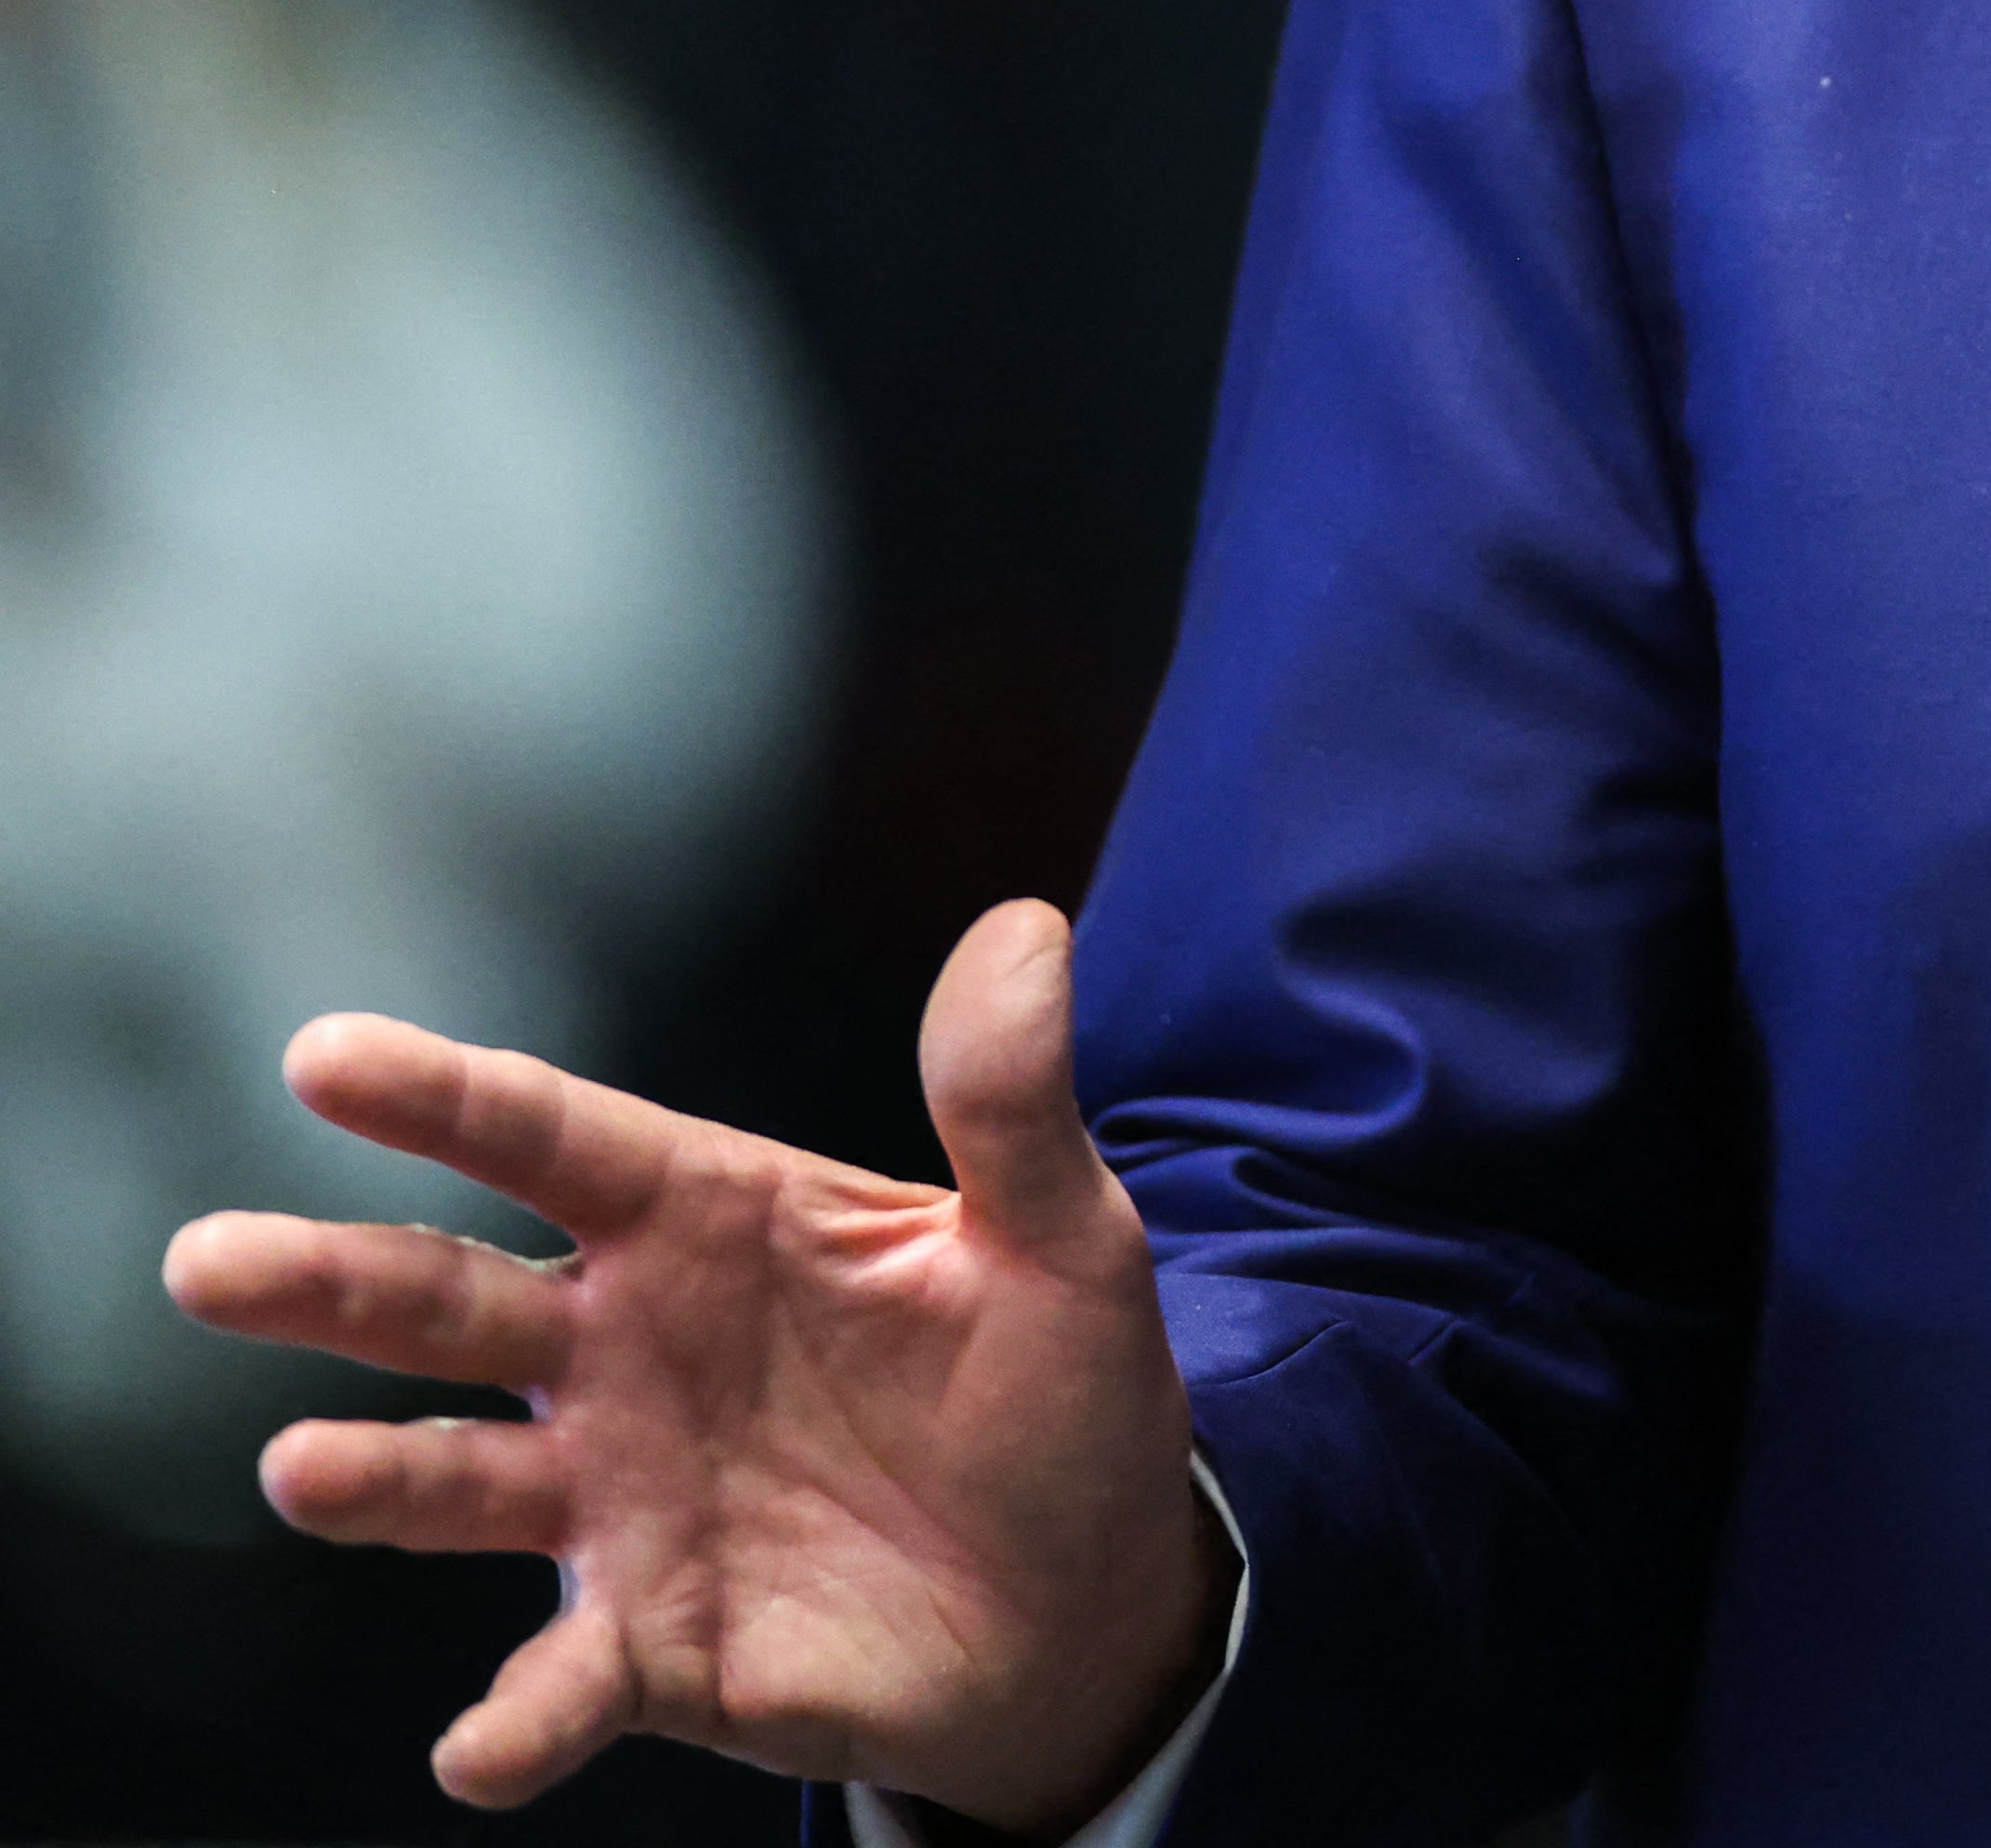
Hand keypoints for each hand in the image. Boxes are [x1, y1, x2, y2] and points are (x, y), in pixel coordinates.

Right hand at [163, 900, 1226, 1831]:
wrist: (1088, 1598)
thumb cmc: (1057, 1393)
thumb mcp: (1064, 1239)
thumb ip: (1013, 1103)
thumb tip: (1022, 933)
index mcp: (711, 1224)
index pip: (557, 1139)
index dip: (444, 1098)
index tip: (325, 1056)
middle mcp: (627, 1352)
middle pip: (450, 1297)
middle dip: (328, 1278)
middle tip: (211, 1262)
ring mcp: (620, 1500)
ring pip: (459, 1482)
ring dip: (379, 1480)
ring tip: (304, 1469)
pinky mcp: (650, 1642)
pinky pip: (561, 1685)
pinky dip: (516, 1721)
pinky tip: (482, 1748)